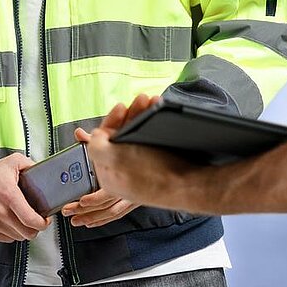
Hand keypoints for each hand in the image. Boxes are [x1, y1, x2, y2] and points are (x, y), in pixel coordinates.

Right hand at [0, 153, 52, 241]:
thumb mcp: (13, 162)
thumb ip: (30, 165)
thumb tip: (43, 172)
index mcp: (8, 195)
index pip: (31, 220)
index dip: (42, 223)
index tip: (45, 220)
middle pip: (27, 232)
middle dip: (35, 227)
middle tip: (34, 219)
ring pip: (18, 237)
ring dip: (22, 230)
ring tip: (21, 218)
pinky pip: (7, 238)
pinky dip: (11, 232)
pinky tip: (10, 221)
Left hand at [58, 127, 138, 226]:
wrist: (164, 157)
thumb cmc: (139, 147)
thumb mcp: (116, 139)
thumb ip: (95, 139)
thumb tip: (79, 134)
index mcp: (125, 173)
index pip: (108, 192)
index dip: (94, 199)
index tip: (81, 201)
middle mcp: (131, 189)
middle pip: (106, 205)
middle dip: (85, 211)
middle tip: (69, 211)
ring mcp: (134, 196)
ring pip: (112, 212)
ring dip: (93, 218)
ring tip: (77, 220)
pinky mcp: (134, 201)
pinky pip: (118, 213)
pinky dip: (104, 219)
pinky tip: (93, 222)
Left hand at [83, 96, 203, 210]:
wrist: (192, 187)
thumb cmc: (153, 174)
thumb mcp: (115, 158)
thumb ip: (96, 146)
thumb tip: (94, 136)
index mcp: (108, 172)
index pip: (102, 140)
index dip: (111, 120)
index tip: (122, 106)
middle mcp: (124, 170)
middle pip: (121, 135)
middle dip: (131, 114)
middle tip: (143, 99)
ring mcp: (142, 168)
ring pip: (137, 135)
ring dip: (143, 115)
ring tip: (154, 102)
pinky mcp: (159, 165)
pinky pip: (151, 141)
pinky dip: (153, 126)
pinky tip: (160, 114)